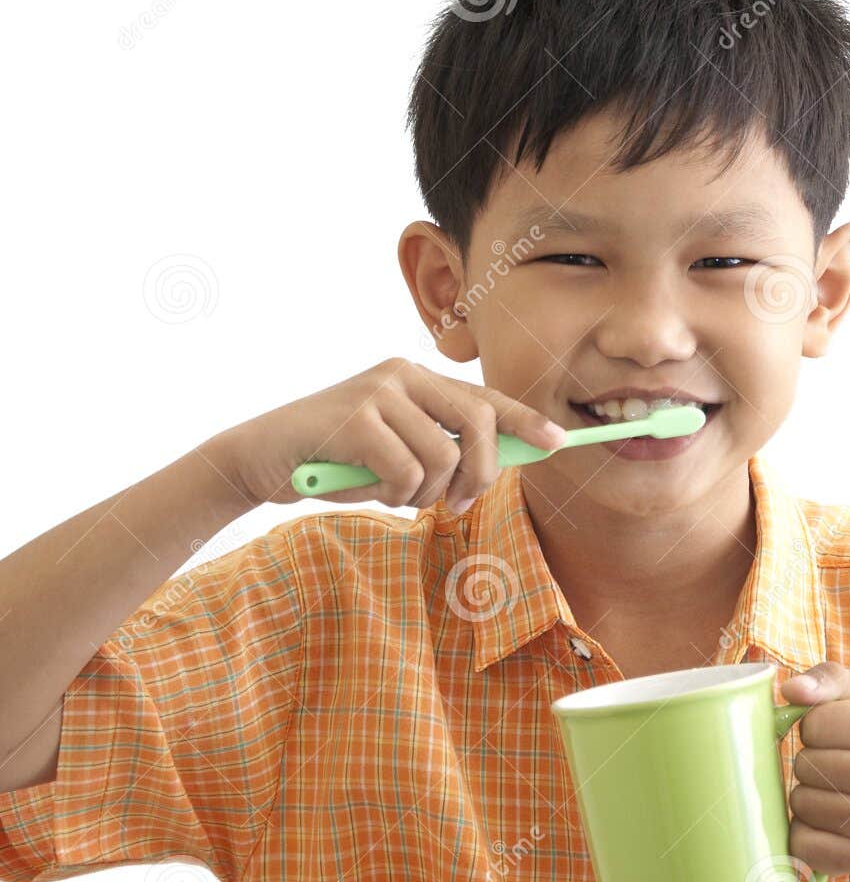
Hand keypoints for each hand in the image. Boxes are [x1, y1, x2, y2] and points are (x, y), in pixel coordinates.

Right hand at [203, 357, 567, 510]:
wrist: (260, 459)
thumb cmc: (335, 461)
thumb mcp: (395, 452)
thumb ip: (438, 450)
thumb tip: (495, 468)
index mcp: (416, 379)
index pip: (485, 398)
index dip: (526, 422)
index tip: (558, 444)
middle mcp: (402, 375)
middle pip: (480, 426)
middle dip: (480, 476)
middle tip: (456, 506)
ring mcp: (379, 392)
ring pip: (444, 458)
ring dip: (425, 494)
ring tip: (392, 493)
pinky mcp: (356, 418)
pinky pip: (407, 472)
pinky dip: (393, 494)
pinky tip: (365, 487)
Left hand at [782, 661, 849, 876]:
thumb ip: (831, 680)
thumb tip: (791, 691)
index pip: (814, 724)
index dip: (816, 727)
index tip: (839, 735)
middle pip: (805, 765)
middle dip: (812, 762)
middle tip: (841, 766)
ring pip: (801, 804)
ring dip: (807, 796)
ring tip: (839, 792)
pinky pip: (803, 844)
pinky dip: (805, 832)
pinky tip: (831, 822)